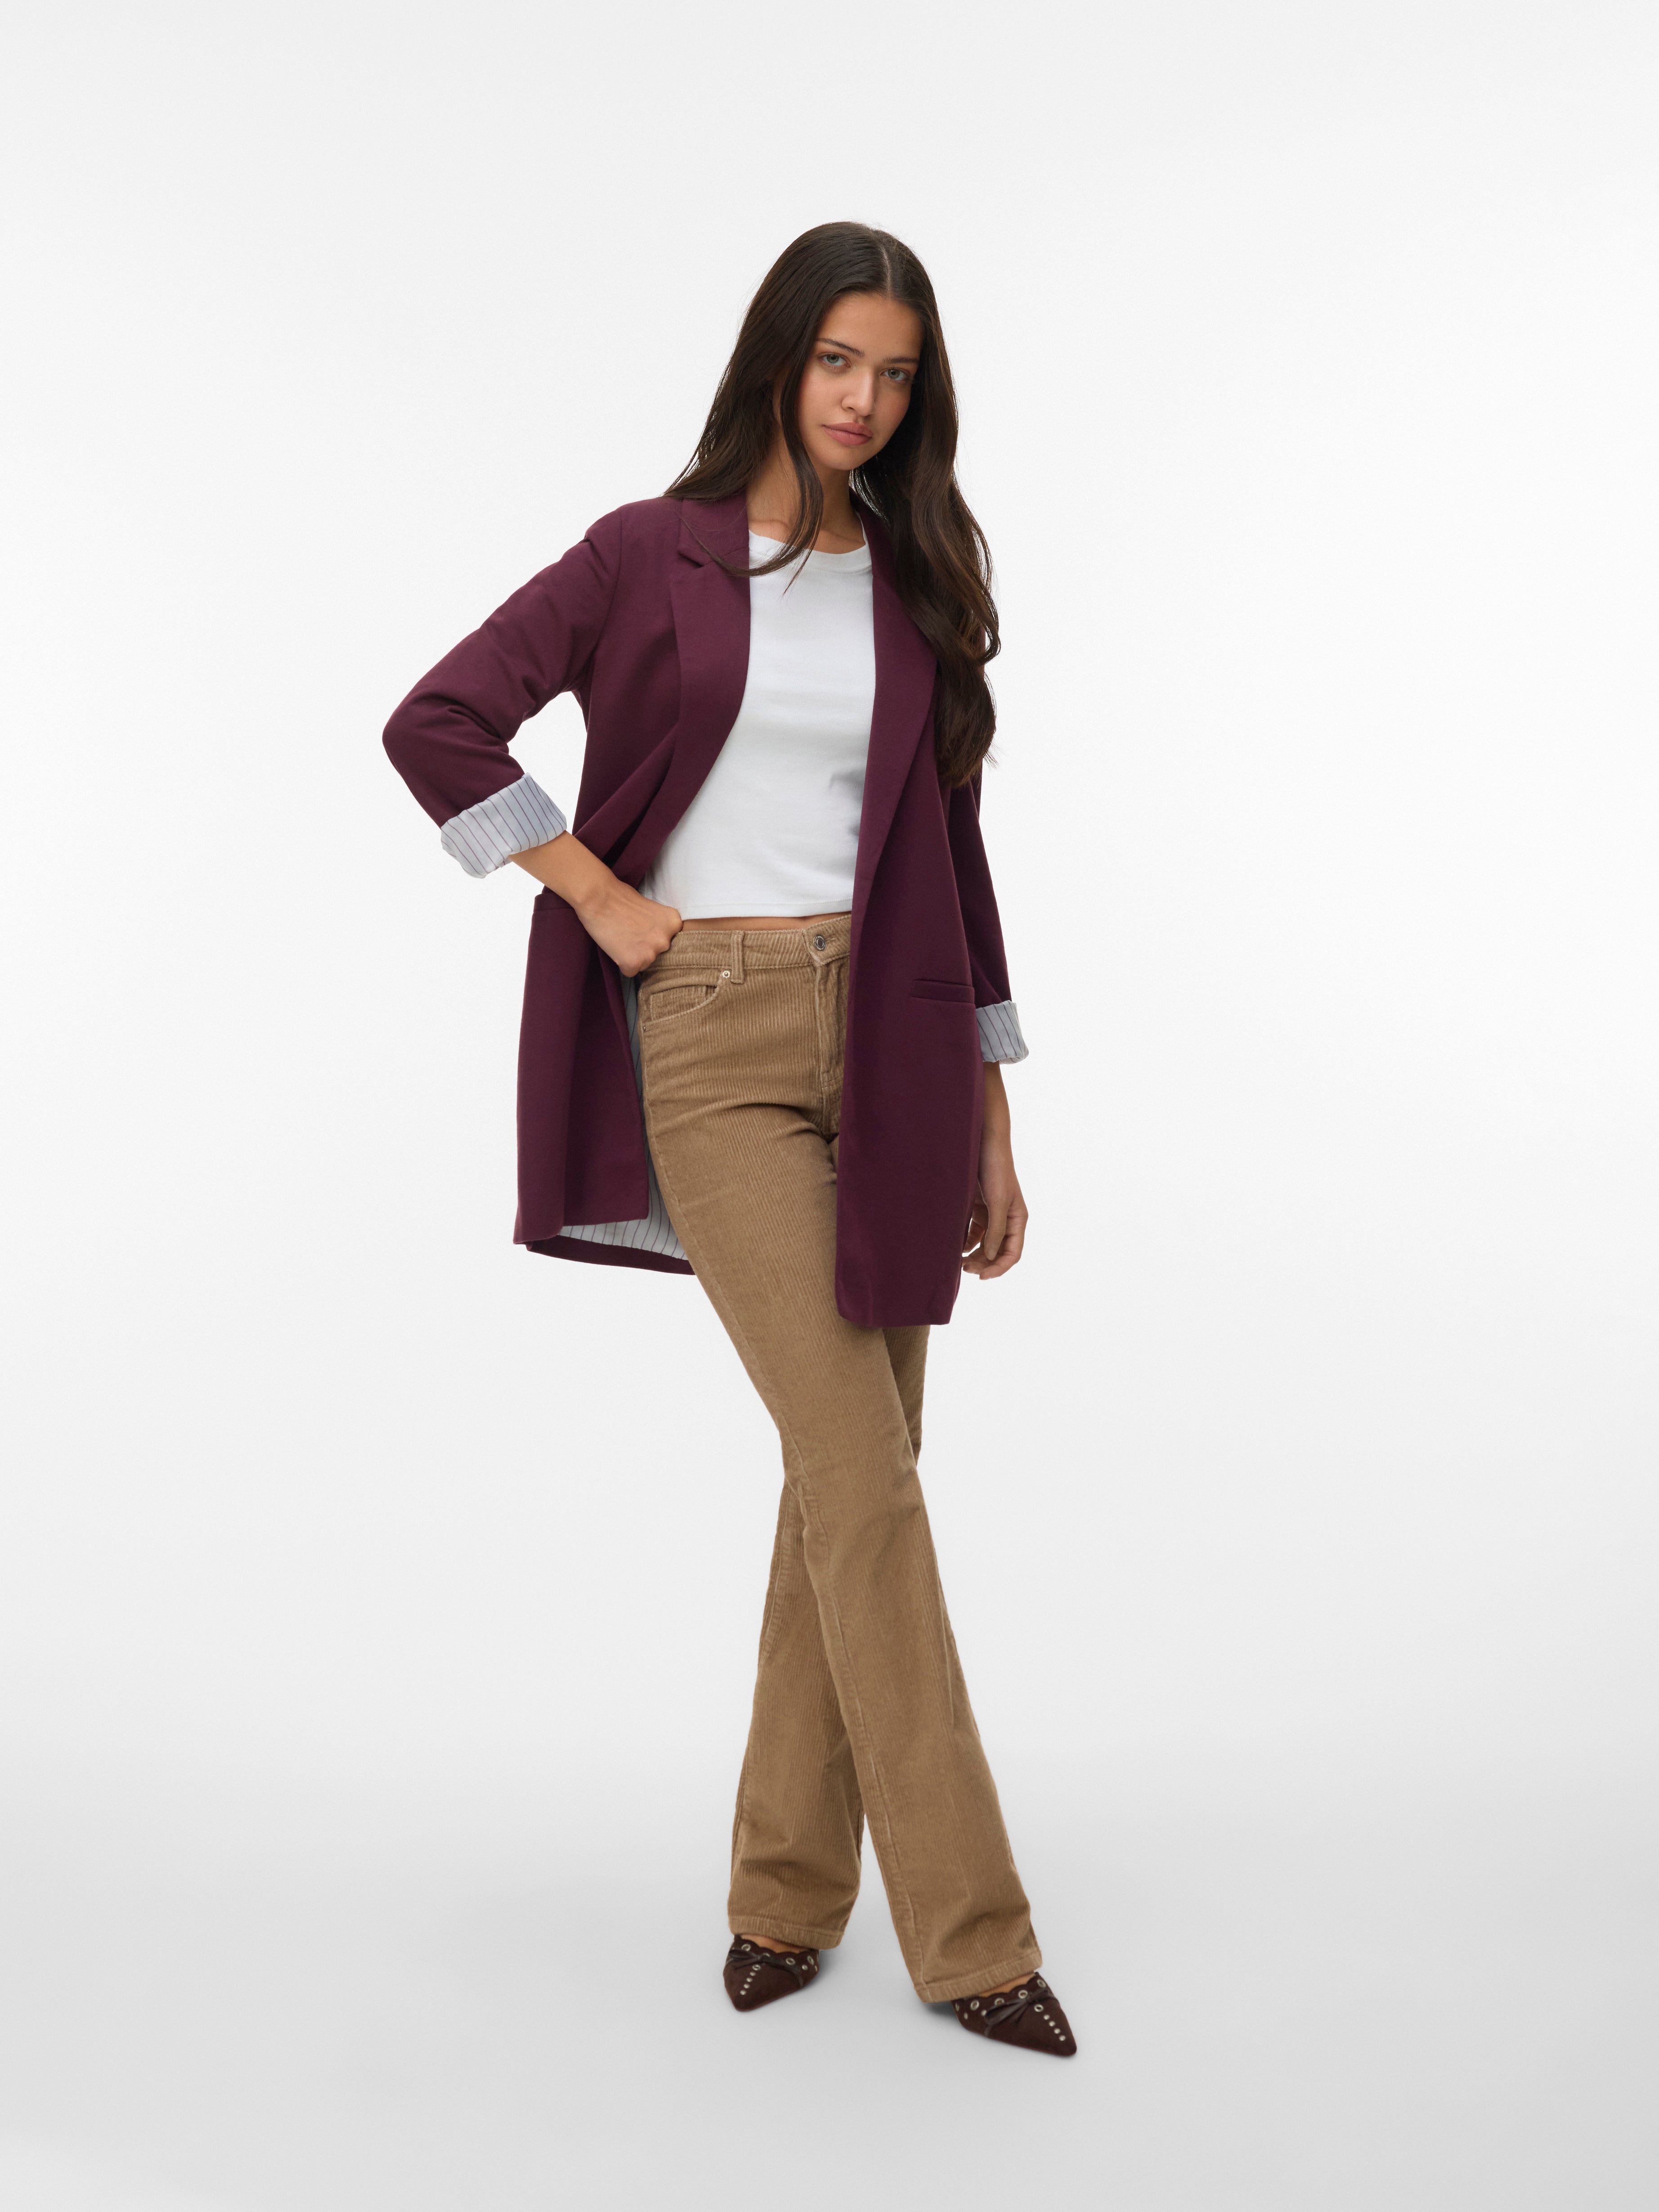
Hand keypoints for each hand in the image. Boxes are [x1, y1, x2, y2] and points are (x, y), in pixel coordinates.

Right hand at [511, 832, 680, 975]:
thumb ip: (656, 922)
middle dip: (641, 947)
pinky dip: (619, 963)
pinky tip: (612, 943)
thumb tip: (665, 933)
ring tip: (617, 934)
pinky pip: (630, 973)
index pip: (670, 945)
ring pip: (644, 966)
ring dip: (629, 955)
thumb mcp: (645, 905)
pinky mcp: (636, 960)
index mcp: (675, 921)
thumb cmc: (615, 894)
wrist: (593, 891)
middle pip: (658, 958)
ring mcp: (654, 950)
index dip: (650, 938)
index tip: (637, 927)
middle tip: (625, 930)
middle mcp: (669, 937)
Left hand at [962, 1063, 1026, 1279]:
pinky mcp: (977, 1205)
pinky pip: (972, 1230)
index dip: (998, 1268)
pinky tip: (953, 1244)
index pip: (1012, 1253)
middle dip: (983, 1263)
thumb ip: (995, 1230)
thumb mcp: (997, 1202)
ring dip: (973, 1254)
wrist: (982, 1140)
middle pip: (998, 1251)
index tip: (980, 1276)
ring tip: (957, 1260)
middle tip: (963, 1269)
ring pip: (984, 1243)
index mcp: (1017, 1218)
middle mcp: (1006, 1218)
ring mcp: (991, 1212)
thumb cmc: (995, 1168)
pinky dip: (964, 1240)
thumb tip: (991, 1257)